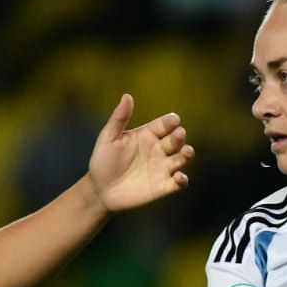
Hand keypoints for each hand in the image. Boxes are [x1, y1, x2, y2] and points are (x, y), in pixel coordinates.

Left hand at [87, 93, 194, 211]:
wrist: (100, 190)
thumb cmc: (103, 161)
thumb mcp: (108, 138)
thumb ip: (119, 118)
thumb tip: (127, 96)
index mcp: (148, 135)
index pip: (164, 125)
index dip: (171, 122)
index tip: (174, 120)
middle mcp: (159, 150)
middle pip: (176, 140)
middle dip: (179, 136)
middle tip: (179, 133)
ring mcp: (163, 168)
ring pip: (182, 159)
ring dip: (187, 155)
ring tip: (186, 151)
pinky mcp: (164, 186)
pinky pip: (178, 182)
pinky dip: (182, 180)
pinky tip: (179, 177)